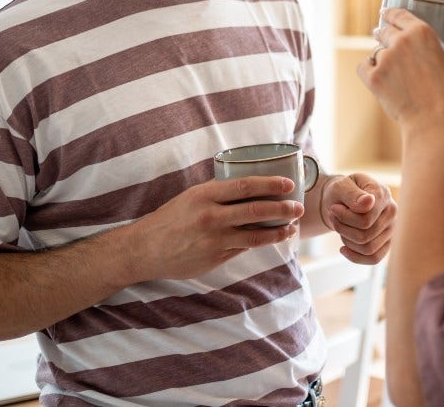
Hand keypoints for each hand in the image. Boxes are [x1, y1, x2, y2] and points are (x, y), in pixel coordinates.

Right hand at [131, 176, 304, 280]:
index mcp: (205, 195)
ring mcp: (214, 240)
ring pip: (255, 235)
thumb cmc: (172, 217)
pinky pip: (244, 248)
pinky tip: (272, 238)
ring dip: (278, 231)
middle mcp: (211, 217)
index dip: (271, 184)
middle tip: (299, 207)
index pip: (246, 186)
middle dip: (282, 209)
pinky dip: (260, 242)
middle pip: (256, 211)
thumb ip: (220, 193)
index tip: (289, 184)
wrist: (144, 249)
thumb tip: (253, 187)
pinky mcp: (215, 259)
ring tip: (291, 227)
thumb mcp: (193, 196)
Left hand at [320, 173, 395, 263]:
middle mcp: (391, 212)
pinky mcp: (387, 242)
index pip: (365, 219)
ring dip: (347, 241)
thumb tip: (369, 202)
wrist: (343, 199)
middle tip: (333, 218)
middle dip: (343, 229)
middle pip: (365, 235)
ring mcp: (391, 228)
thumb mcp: (341, 186)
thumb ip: (353, 194)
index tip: (333, 208)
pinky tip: (343, 248)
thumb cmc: (343, 191)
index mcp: (382, 194)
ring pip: (368, 248)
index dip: (344, 217)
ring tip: (340, 227)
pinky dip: (355, 257)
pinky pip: (374, 258)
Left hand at [357, 8, 443, 135]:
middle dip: (384, 36)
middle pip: (383, 31)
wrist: (435, 122)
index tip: (385, 14)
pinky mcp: (373, 77)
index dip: (390, 14)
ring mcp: (385, 59)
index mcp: (422, 31)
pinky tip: (382, 79)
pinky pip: (365, 67)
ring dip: (381, 59)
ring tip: (395, 73)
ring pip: (376, 52)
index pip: (398, 14)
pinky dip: (370, 71)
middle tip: (387, 43)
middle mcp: (401, 41)